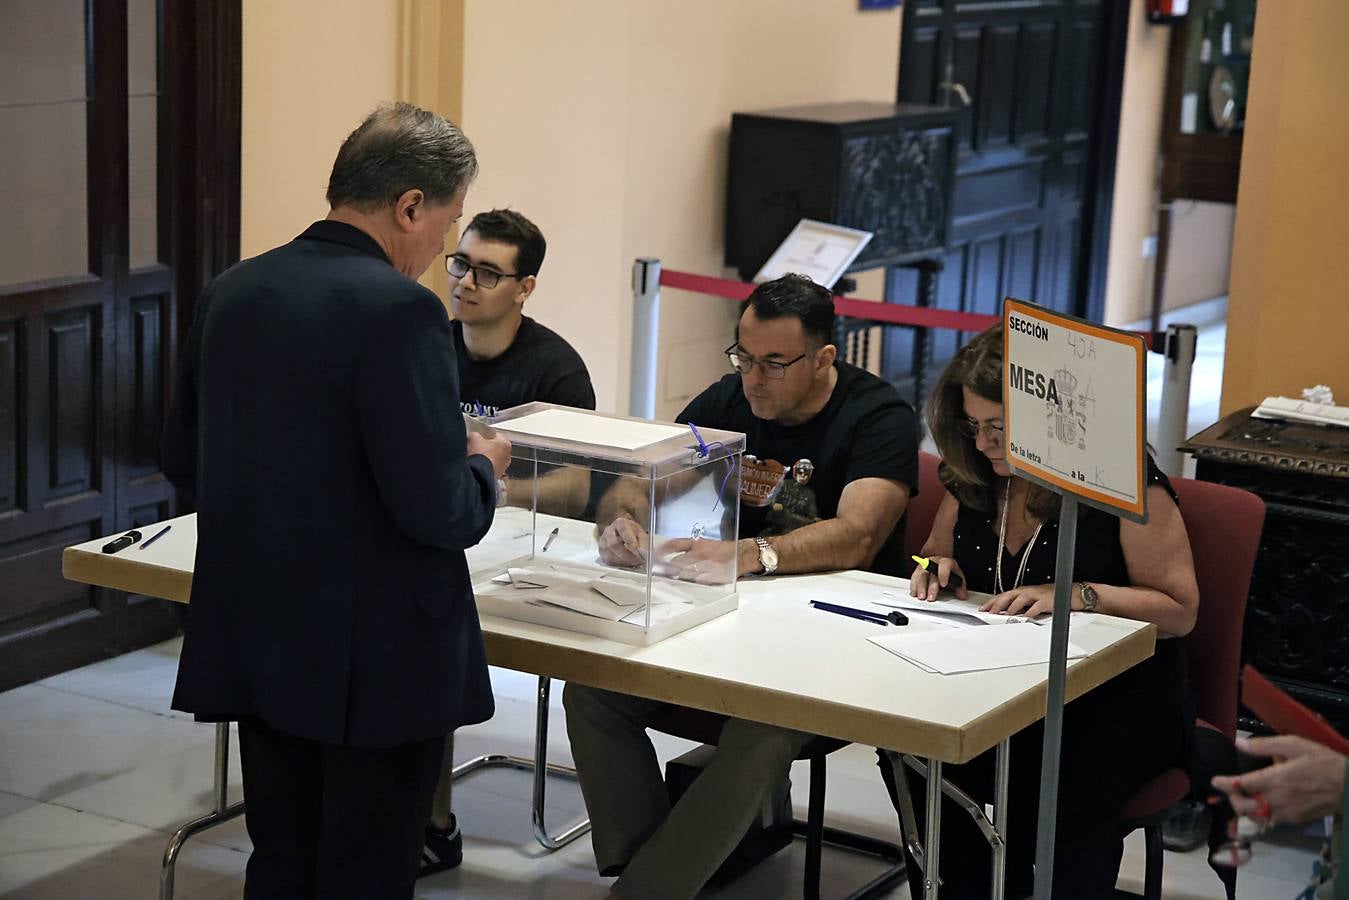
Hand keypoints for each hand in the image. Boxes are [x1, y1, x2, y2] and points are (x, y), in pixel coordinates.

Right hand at [467, 432, 511, 477]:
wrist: (478, 473)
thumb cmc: (480, 455)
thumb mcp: (474, 438)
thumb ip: (475, 434)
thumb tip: (474, 436)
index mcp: (505, 443)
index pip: (495, 435)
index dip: (485, 435)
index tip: (480, 437)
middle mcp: (508, 455)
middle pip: (495, 447)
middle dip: (487, 447)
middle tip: (477, 447)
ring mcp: (504, 466)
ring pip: (493, 458)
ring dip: (486, 457)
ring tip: (476, 457)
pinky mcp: (498, 475)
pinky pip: (491, 467)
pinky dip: (486, 466)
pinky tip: (478, 465)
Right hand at [597, 516, 649, 567]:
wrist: (627, 537)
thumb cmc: (634, 535)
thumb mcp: (642, 535)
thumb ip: (644, 543)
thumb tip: (642, 552)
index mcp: (620, 523)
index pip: (623, 529)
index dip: (629, 539)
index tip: (636, 548)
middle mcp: (609, 530)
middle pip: (613, 544)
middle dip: (626, 555)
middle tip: (637, 560)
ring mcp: (603, 541)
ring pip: (610, 554)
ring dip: (624, 561)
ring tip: (634, 562)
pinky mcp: (602, 552)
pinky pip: (608, 561)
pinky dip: (619, 564)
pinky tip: (627, 563)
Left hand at [659, 537, 736, 583]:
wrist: (743, 554)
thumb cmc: (722, 551)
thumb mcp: (704, 544)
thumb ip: (687, 550)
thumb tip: (668, 556)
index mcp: (697, 543)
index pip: (675, 544)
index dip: (662, 550)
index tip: (653, 555)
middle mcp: (700, 553)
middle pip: (677, 563)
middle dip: (667, 569)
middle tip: (658, 573)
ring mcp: (707, 565)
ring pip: (685, 573)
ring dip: (676, 577)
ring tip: (669, 579)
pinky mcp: (713, 576)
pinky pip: (698, 581)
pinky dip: (691, 583)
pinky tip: (687, 584)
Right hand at [909, 557, 966, 600]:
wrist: (938, 563)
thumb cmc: (948, 571)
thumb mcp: (957, 576)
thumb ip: (960, 586)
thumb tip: (962, 595)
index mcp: (945, 562)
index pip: (944, 566)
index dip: (943, 575)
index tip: (943, 584)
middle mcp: (933, 562)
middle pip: (930, 573)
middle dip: (930, 586)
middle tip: (931, 597)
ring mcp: (923, 566)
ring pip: (920, 576)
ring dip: (920, 587)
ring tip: (921, 597)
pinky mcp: (916, 571)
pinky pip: (913, 578)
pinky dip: (914, 587)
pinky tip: (915, 593)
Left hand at [980, 582, 1077, 617]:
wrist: (1070, 592)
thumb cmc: (1049, 597)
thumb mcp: (1031, 601)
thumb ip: (1018, 607)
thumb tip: (1005, 615)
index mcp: (1022, 592)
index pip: (1003, 596)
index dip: (992, 602)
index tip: (982, 609)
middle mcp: (1027, 592)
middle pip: (1009, 595)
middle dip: (998, 604)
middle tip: (989, 613)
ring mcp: (1037, 595)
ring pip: (1020, 598)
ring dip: (1011, 607)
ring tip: (1004, 614)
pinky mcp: (1046, 601)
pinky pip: (1037, 607)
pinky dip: (1030, 612)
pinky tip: (1025, 618)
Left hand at [1212, 735, 1346, 824]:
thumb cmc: (1322, 761)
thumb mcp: (1295, 745)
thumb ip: (1265, 745)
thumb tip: (1239, 743)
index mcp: (1276, 779)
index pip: (1242, 785)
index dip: (1225, 784)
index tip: (1215, 781)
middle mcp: (1278, 799)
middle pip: (1244, 807)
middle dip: (1232, 799)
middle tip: (1231, 789)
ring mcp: (1287, 813)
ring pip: (1256, 818)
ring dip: (1245, 809)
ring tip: (1243, 798)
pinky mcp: (1295, 820)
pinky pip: (1271, 821)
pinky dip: (1260, 816)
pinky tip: (1260, 806)